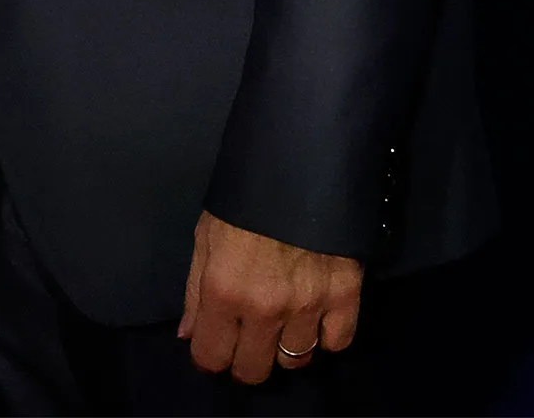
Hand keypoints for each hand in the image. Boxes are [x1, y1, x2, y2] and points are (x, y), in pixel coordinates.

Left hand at [177, 209, 361, 384]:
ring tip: (282, 322)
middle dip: (244, 359)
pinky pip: (337, 343)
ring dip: (285, 348)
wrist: (298, 162)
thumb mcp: (206, 234)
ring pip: (296, 362)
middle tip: (247, 337)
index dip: (209, 355)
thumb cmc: (243, 195)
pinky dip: (326, 336)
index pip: (211, 358)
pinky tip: (316, 315)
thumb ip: (195, 290)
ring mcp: (308, 306)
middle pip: (253, 371)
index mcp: (223, 290)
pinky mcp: (345, 296)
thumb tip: (189, 335)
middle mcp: (264, 309)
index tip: (214, 344)